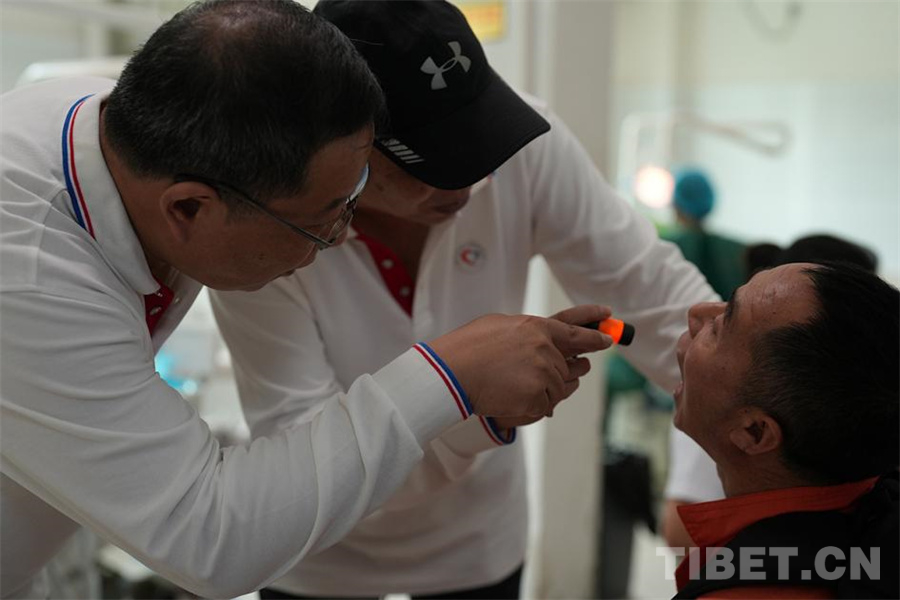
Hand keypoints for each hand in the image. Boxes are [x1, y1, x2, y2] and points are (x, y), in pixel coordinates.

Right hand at [428, 305, 613, 418]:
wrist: (451, 372)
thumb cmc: (468, 348)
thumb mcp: (499, 325)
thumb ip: (526, 332)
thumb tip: (543, 340)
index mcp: (537, 327)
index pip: (576, 332)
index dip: (594, 336)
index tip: (608, 337)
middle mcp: (545, 349)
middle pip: (570, 367)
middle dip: (568, 371)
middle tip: (563, 372)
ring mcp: (543, 374)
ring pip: (560, 389)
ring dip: (546, 391)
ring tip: (518, 387)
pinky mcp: (537, 398)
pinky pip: (546, 406)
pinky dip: (532, 406)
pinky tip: (513, 399)